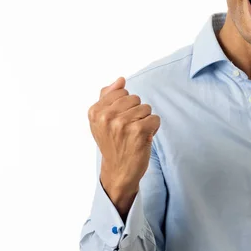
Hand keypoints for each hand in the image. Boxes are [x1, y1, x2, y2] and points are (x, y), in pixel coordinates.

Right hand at [87, 77, 160, 205]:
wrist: (118, 171)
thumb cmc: (112, 143)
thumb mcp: (101, 120)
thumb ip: (108, 96)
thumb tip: (120, 79)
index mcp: (95, 111)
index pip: (121, 92)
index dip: (125, 106)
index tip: (119, 120)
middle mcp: (106, 116)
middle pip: (135, 98)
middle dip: (136, 112)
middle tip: (128, 129)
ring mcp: (122, 124)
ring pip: (146, 108)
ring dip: (144, 121)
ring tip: (135, 134)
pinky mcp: (138, 131)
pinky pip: (155, 118)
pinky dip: (153, 128)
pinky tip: (144, 138)